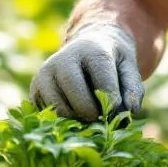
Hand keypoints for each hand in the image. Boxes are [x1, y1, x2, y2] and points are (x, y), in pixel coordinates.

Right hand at [28, 23, 143, 119]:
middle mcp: (63, 59)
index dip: (112, 102)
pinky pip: (48, 115)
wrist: (87, 46)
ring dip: (78, 120)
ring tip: (88, 112)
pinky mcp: (35, 89)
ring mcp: (45, 74)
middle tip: (101, 115)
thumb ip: (133, 89)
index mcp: (91, 50)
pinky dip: (63, 120)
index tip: (117, 109)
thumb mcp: (129, 67)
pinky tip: (73, 110)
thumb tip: (128, 112)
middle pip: (78, 98)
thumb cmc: (111, 61)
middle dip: (94, 113)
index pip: (102, 83)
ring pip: (60, 110)